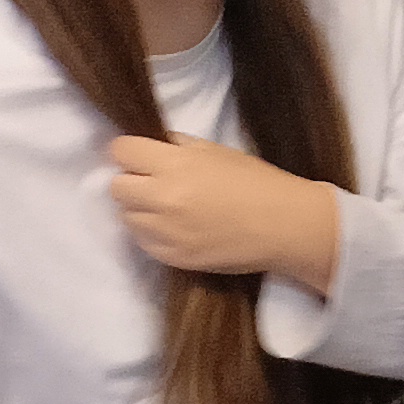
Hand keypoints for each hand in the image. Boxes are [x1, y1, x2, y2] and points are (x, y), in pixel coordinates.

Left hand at [110, 135, 340, 291]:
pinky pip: (142, 241)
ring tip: (170, 211)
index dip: (131, 153)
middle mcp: (163, 197)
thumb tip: (153, 146)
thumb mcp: (218, 151)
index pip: (121, 151)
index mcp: (175, 164)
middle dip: (134, 182)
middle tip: (157, 185)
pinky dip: (153, 234)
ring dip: (142, 210)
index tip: (142, 158)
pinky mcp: (172, 256)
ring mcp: (165, 231)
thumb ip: (179, 146)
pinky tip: (178, 229)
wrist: (287, 226)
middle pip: (117, 186)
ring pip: (126, 216)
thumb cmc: (258, 182)